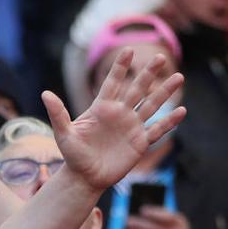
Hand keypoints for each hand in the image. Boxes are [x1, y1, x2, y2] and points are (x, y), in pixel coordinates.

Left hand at [45, 49, 184, 192]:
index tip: (128, 49)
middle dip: (148, 74)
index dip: (120, 67)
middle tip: (160, 58)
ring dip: (164, 92)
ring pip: (151, 105)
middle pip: (137, 89)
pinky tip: (182, 111)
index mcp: (101, 108)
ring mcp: (131, 127)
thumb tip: (45, 93)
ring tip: (179, 77)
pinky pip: (157, 130)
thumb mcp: (64, 134)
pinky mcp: (139, 143)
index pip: (113, 83)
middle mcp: (119, 114)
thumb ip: (58, 114)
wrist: (84, 178)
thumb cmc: (72, 156)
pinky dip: (169, 122)